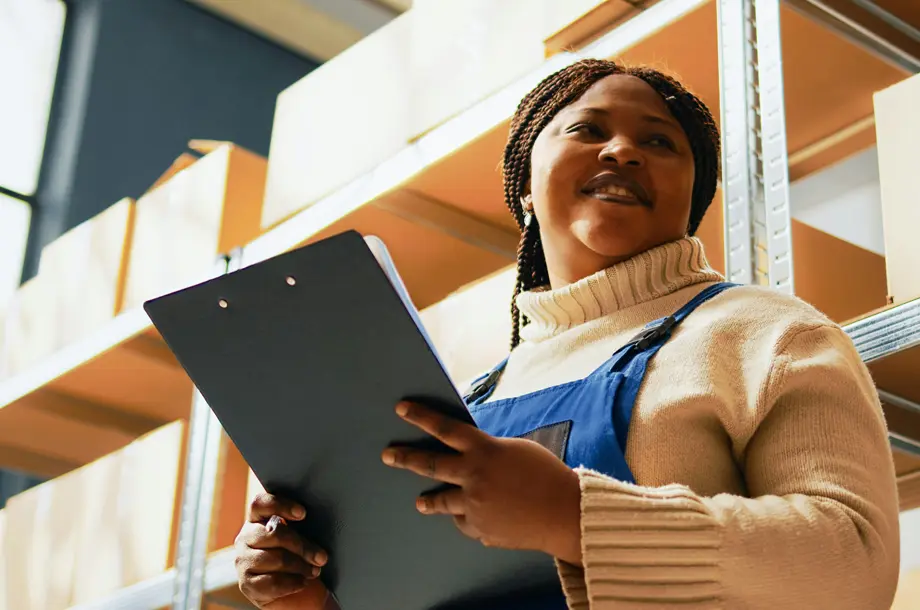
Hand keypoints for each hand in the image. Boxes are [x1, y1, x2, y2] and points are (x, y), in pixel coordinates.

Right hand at [235, 493, 332, 608]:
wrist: (286, 592)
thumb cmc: (294, 556)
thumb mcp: (296, 535)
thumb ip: (299, 525)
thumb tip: (320, 520)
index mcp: (257, 518)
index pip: (260, 503)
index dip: (280, 505)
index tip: (303, 513)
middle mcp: (245, 537)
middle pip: (274, 534)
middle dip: (303, 546)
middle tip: (321, 557)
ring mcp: (243, 561)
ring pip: (276, 559)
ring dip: (301, 566)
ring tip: (314, 571)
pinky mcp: (246, 584)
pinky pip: (273, 582)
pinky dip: (293, 583)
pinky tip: (302, 582)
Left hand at [382, 402, 582, 564]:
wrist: (565, 514)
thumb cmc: (547, 476)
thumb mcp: (517, 450)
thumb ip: (489, 451)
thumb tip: (471, 456)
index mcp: (484, 450)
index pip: (444, 428)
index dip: (421, 417)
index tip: (400, 409)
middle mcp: (473, 476)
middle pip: (430, 464)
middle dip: (406, 458)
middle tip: (388, 454)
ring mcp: (473, 505)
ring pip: (441, 502)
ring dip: (429, 501)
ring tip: (420, 502)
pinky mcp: (479, 529)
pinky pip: (466, 522)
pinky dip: (471, 519)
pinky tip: (480, 518)